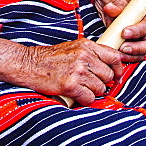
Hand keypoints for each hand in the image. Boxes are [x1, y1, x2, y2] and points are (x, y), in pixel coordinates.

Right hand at [0, 37, 123, 105]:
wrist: (28, 64)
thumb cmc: (49, 58)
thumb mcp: (73, 48)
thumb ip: (90, 54)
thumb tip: (109, 67)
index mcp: (87, 46)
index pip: (114, 57)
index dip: (118, 69)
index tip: (116, 76)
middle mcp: (85, 57)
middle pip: (109, 75)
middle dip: (103, 83)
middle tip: (91, 85)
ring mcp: (78, 71)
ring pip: (100, 88)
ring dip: (92, 92)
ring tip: (81, 89)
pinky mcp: (71, 85)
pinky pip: (89, 98)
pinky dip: (84, 100)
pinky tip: (76, 95)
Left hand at [94, 0, 145, 61]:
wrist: (115, 17)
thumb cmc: (121, 10)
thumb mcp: (119, 4)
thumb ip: (116, 5)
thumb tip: (110, 8)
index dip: (137, 31)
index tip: (124, 32)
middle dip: (136, 48)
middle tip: (123, 47)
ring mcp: (143, 44)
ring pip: (142, 54)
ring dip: (130, 56)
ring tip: (118, 53)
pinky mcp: (136, 52)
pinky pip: (134, 59)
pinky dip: (126, 59)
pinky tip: (117, 57)